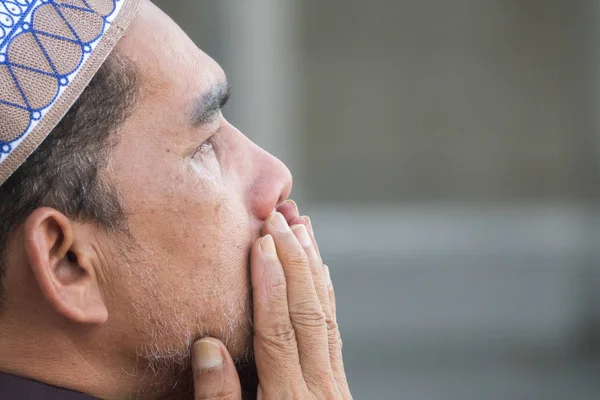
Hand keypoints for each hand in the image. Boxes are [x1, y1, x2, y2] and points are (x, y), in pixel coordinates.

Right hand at [191, 200, 350, 398]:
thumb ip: (219, 398)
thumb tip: (208, 348)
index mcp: (286, 398)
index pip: (277, 328)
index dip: (269, 284)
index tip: (261, 244)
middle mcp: (316, 386)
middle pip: (306, 312)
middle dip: (293, 260)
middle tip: (280, 220)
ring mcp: (332, 384)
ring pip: (324, 315)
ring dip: (312, 268)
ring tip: (302, 229)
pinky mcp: (337, 385)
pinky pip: (333, 330)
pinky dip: (326, 295)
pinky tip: (322, 271)